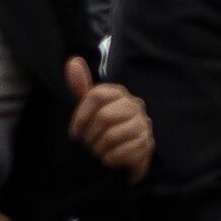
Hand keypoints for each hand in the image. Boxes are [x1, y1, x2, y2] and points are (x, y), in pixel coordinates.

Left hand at [64, 57, 153, 177]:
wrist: (122, 158)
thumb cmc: (102, 129)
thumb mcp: (88, 108)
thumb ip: (80, 86)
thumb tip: (73, 61)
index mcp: (119, 93)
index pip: (96, 95)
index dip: (81, 116)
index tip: (75, 132)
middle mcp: (135, 105)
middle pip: (104, 116)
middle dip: (90, 136)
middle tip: (87, 145)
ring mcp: (143, 124)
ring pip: (112, 136)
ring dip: (99, 149)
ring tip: (97, 152)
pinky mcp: (147, 143)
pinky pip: (122, 151)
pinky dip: (110, 159)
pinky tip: (109, 159)